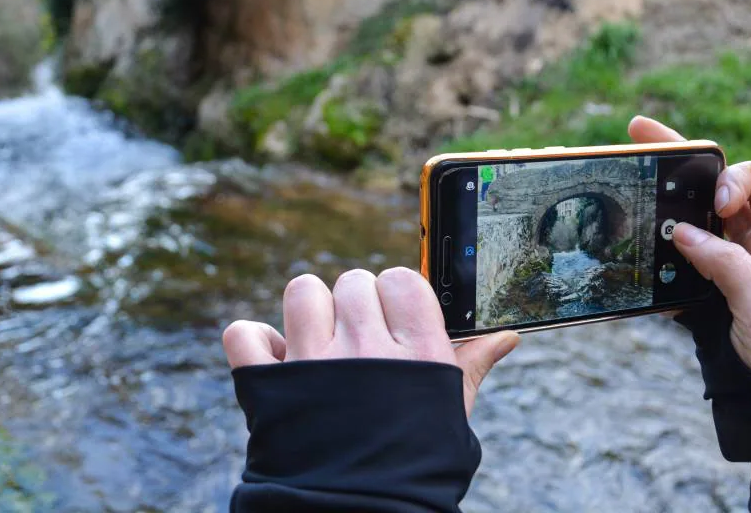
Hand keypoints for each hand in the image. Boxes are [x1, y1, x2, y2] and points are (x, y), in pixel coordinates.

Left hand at [223, 267, 520, 414]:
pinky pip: (245, 333)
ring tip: (317, 344)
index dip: (396, 294)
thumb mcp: (450, 417)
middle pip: (353, 282)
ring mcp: (313, 366)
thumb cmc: (414, 471)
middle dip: (354, 304)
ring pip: (302, 292)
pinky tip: (273, 362)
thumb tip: (505, 336)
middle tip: (357, 341)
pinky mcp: (267, 387)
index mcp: (418, 355)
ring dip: (307, 311)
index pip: (403, 280)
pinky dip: (253, 343)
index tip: (393, 317)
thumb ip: (471, 367)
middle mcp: (367, 351)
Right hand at [629, 116, 750, 379]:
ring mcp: (723, 262)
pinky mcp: (699, 286)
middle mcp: (750, 242)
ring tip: (620, 175)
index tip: (719, 205)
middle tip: (637, 132)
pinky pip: (672, 253)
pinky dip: (649, 247)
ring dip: (658, 199)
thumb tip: (682, 234)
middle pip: (715, 184)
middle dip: (679, 156)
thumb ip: (726, 265)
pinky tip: (622, 241)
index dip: (739, 178)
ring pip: (689, 215)